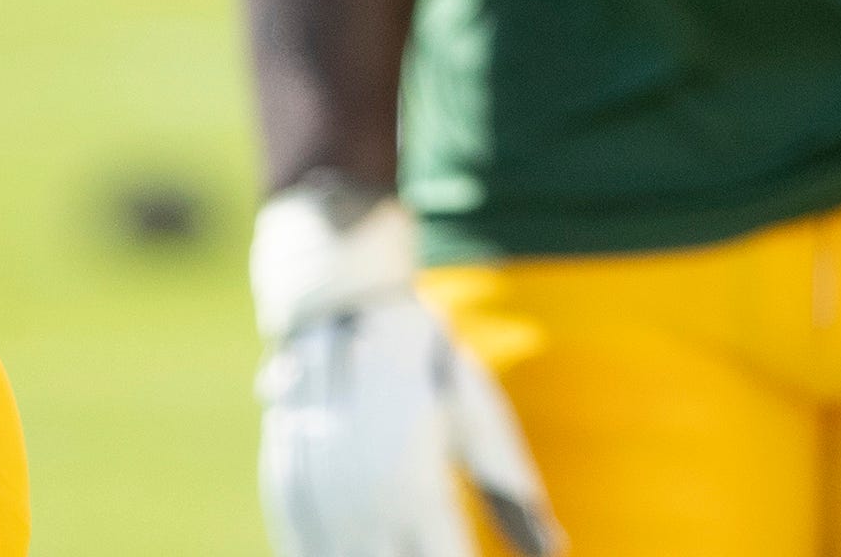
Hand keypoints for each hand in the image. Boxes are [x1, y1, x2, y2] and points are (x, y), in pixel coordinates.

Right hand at [251, 186, 558, 556]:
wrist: (340, 307)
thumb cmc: (426, 358)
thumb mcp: (480, 415)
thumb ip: (512, 488)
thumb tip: (554, 550)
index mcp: (417, 490)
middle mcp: (364, 509)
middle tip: (441, 547)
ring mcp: (318, 505)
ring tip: (406, 543)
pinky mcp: (286, 494)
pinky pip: (306, 552)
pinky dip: (335, 554)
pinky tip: (365, 542)